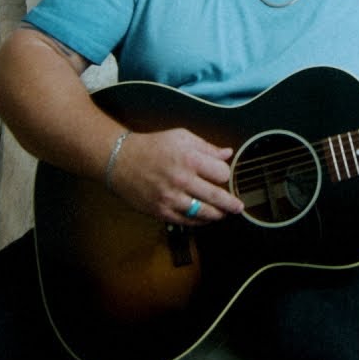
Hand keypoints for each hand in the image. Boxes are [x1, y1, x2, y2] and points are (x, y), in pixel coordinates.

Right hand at [106, 128, 245, 224]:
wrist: (120, 160)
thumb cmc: (152, 146)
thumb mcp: (181, 137)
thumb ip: (207, 147)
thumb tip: (227, 153)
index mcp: (189, 159)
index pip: (222, 173)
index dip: (225, 174)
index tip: (224, 176)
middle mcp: (182, 180)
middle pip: (217, 196)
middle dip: (231, 204)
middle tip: (238, 207)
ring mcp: (171, 198)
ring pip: (204, 213)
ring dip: (217, 215)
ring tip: (223, 214)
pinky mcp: (161, 211)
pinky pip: (186, 221)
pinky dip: (199, 222)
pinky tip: (204, 218)